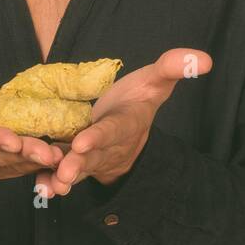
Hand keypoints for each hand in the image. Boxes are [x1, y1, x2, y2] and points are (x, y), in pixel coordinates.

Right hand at [0, 17, 63, 191]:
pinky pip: (24, 169)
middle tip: (48, 154)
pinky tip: (68, 158)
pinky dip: (44, 167)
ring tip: (64, 157)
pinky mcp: (4, 168)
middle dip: (24, 154)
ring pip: (16, 166)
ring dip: (39, 163)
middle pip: (0, 155)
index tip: (11, 140)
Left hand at [34, 48, 212, 197]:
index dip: (99, 137)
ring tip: (52, 185)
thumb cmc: (137, 101)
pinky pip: (62, 173)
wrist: (128, 129)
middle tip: (65, 172)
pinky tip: (41, 186)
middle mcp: (108, 145)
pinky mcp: (75, 162)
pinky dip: (51, 181)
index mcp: (125, 124)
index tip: (83, 142)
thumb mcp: (154, 81)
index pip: (113, 130)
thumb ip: (172, 68)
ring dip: (64, 178)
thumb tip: (204, 59)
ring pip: (78, 169)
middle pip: (94, 156)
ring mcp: (92, 157)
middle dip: (79, 165)